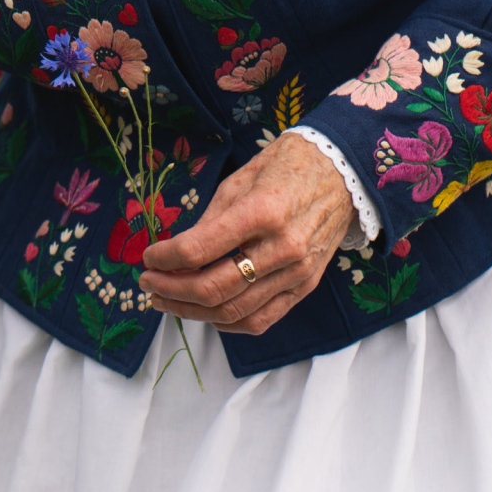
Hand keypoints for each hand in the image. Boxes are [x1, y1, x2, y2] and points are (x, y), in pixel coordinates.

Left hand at [138, 133, 356, 334]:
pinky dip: (226, 323)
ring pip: (232, 311)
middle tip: (148, 283)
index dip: (164, 259)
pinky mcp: (305, 288)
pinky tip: (204, 313)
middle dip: (170, 290)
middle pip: (213, 288)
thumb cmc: (286, 168)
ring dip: (190, 311)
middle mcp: (281, 248)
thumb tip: (174, 253)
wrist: (342, 174)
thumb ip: (208, 222)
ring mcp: (296, 273)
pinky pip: (259, 320)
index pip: (198, 250)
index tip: (148, 257)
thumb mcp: (239, 181)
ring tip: (166, 300)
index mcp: (261, 213)